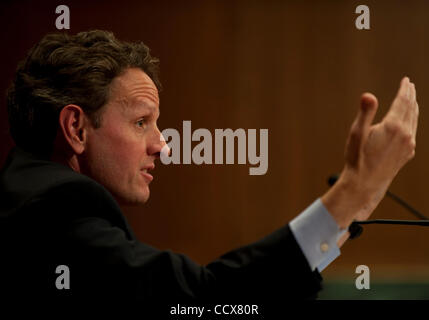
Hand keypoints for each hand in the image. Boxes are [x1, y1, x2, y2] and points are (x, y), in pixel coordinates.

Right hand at [322, 77, 417, 228]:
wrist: (364, 184)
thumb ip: (365, 112)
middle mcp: (405, 135)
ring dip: (413, 108)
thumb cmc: (357, 158)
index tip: (405, 80)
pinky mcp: (407, 153)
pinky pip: (413, 132)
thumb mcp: (357, 133)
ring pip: (414, 121)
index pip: (402, 102)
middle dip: (410, 95)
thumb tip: (369, 95)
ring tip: (411, 99)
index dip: (404, 89)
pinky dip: (412, 122)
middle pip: (410, 109)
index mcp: (393, 127)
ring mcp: (408, 145)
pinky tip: (409, 122)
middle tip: (409, 85)